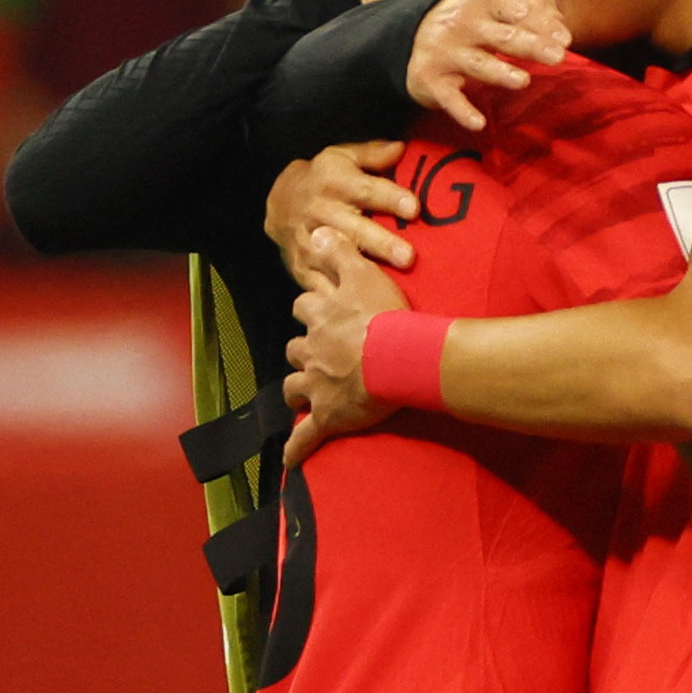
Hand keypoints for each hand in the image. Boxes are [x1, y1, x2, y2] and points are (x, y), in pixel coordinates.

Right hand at [267, 142, 416, 283]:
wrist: (281, 202)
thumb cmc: (324, 179)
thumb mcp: (342, 157)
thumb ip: (373, 154)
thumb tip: (401, 148)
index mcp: (334, 181)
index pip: (366, 189)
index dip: (390, 198)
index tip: (414, 208)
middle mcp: (321, 211)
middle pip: (353, 228)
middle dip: (380, 243)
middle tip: (408, 257)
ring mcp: (308, 241)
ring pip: (334, 259)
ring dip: (360, 272)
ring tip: (386, 286)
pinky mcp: (301, 266)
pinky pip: (319, 284)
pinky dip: (336, 295)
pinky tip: (358, 304)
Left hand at [280, 230, 412, 465]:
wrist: (400, 356)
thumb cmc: (387, 316)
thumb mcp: (363, 272)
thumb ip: (339, 252)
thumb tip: (316, 231)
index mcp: (322, 317)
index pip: (305, 307)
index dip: (313, 309)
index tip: (321, 310)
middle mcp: (312, 350)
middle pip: (295, 348)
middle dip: (302, 351)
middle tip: (317, 354)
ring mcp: (317, 385)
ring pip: (294, 388)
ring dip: (297, 391)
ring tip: (304, 396)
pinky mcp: (328, 416)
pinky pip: (306, 437)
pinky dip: (297, 449)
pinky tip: (291, 461)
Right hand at [406, 0, 569, 130]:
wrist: (413, 33)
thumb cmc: (476, 19)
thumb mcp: (501, 1)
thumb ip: (536, 8)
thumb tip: (562, 32)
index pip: (515, 8)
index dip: (540, 23)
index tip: (564, 39)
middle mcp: (462, 22)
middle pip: (502, 36)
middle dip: (530, 46)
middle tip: (557, 57)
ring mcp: (445, 51)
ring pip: (478, 64)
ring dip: (499, 73)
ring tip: (522, 81)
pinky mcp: (432, 79)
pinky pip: (449, 98)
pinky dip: (462, 111)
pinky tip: (479, 123)